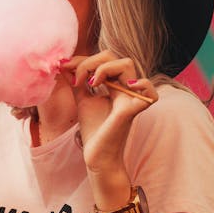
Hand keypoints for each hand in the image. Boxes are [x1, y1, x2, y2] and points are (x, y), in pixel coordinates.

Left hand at [62, 50, 157, 176]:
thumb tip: (64, 64)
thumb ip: (77, 81)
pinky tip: (114, 88)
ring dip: (103, 67)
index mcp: (116, 84)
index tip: (64, 67)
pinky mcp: (132, 110)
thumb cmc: (94, 130)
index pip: (104, 58)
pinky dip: (141, 84)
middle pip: (114, 56)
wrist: (96, 155)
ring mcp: (131, 98)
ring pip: (127, 64)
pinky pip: (149, 92)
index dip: (83, 59)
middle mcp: (126, 88)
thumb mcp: (82, 99)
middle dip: (90, 61)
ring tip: (90, 83)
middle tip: (76, 79)